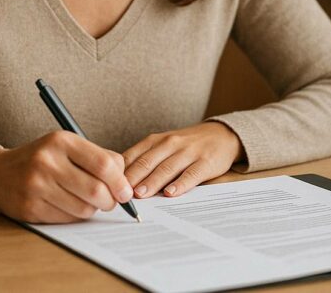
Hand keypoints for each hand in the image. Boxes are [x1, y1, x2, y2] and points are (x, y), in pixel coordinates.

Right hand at [0, 131, 133, 222]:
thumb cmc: (42, 159)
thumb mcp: (67, 145)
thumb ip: (97, 157)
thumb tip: (125, 182)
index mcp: (61, 141)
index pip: (103, 163)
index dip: (120, 181)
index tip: (125, 191)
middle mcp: (47, 162)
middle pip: (96, 190)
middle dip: (110, 201)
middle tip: (111, 201)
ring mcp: (37, 186)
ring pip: (84, 209)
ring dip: (92, 209)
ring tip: (86, 200)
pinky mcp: (30, 208)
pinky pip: (67, 219)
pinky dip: (75, 216)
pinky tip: (68, 205)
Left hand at [122, 122, 244, 198]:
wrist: (221, 135)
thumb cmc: (186, 145)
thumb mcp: (163, 146)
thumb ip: (143, 160)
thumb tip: (117, 181)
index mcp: (155, 141)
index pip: (133, 156)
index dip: (120, 172)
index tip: (108, 186)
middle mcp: (170, 144)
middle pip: (147, 162)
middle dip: (133, 178)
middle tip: (120, 193)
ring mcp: (188, 152)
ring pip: (167, 168)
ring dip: (152, 182)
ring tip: (141, 195)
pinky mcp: (205, 162)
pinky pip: (191, 174)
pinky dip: (180, 184)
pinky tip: (171, 193)